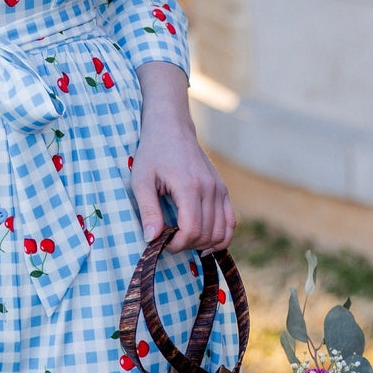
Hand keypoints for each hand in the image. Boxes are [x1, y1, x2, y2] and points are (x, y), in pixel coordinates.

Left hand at [129, 115, 235, 254]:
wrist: (171, 128)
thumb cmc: (152, 153)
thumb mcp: (141, 180)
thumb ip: (148, 210)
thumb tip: (152, 239)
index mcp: (189, 186)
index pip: (191, 229)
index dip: (176, 244)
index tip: (161, 242)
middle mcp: (210, 188)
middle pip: (206, 234)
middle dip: (186, 245)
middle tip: (168, 240)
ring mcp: (220, 189)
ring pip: (220, 232)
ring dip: (202, 244)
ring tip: (183, 239)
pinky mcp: (223, 189)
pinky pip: (231, 222)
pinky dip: (221, 237)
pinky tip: (205, 243)